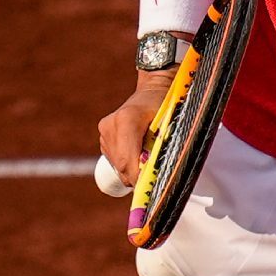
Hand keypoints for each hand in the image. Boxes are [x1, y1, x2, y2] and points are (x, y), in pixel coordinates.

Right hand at [96, 70, 174, 186]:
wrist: (155, 88)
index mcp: (127, 120)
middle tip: (155, 180)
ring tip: (150, 162)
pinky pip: (115, 158)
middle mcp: (110, 125)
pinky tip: (140, 153)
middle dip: (137, 177)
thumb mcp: (170, 123)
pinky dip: (128, 162)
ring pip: (117, 164)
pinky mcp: (104, 135)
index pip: (128, 160)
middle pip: (121, 165)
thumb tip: (154, 173)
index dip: (139, 178)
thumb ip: (161, 146)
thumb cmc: (167, 104)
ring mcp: (105, 131)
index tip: (151, 187)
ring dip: (133, 170)